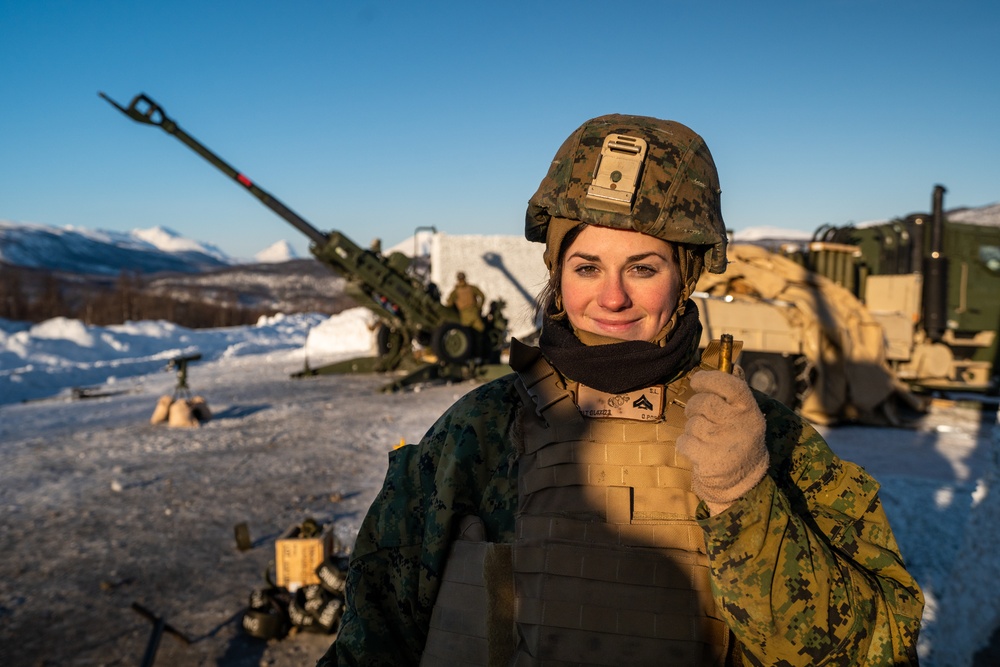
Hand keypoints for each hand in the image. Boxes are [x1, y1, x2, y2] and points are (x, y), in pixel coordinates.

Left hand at [676, 370, 768, 514]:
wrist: (742, 481)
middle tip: (702, 417)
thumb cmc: (738, 440)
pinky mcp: (709, 460)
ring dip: (693, 429)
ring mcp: (724, 443)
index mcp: (749, 410)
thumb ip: (736, 392)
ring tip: (706, 438)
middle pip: (703, 403)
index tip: (698, 380)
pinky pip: (684, 441)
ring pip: (692, 423)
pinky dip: (685, 444)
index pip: (729, 384)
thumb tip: (733, 364)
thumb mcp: (745, 416)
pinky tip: (698, 450)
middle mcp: (739, 424)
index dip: (709, 378)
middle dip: (695, 408)